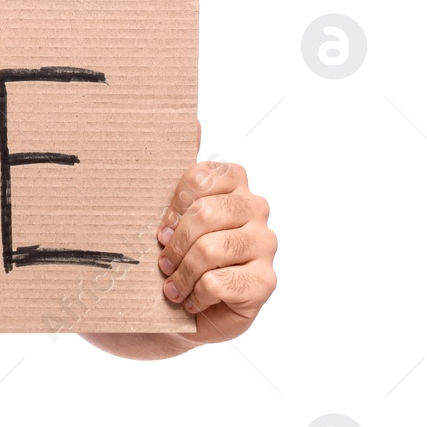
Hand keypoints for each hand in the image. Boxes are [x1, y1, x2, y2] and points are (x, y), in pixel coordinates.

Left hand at [156, 157, 277, 343]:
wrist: (195, 306)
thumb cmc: (183, 252)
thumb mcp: (173, 208)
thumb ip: (184, 168)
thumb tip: (192, 119)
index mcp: (233, 181)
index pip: (200, 178)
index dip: (173, 208)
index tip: (161, 230)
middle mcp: (255, 207)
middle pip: (206, 214)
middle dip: (175, 243)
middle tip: (163, 261)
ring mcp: (264, 244)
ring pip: (210, 249)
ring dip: (181, 273)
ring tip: (172, 285)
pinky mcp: (266, 281)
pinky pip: (218, 282)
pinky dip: (195, 294)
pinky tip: (192, 299)